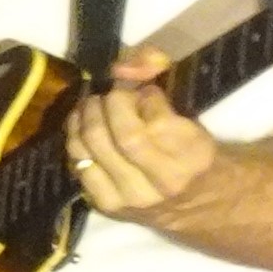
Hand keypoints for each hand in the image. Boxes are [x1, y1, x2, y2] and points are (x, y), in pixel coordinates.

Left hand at [65, 52, 223, 220]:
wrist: (197, 204)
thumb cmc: (193, 156)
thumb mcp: (191, 123)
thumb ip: (158, 93)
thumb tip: (122, 67)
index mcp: (193, 159)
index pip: (157, 121)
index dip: (143, 96)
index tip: (144, 90)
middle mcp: (163, 183)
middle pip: (124, 135)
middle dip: (111, 104)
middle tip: (110, 93)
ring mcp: (132, 197)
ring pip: (95, 148)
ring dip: (86, 117)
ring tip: (92, 105)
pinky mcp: (107, 204)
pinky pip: (78, 164)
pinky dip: (75, 139)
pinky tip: (81, 126)